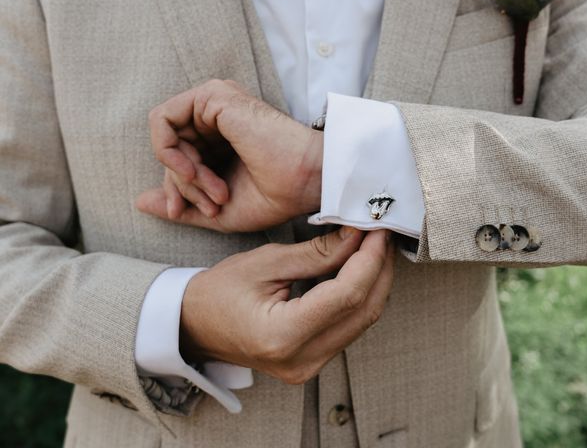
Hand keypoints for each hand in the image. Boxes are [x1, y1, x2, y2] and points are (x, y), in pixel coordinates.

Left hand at [136, 79, 323, 231]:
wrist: (306, 183)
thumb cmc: (274, 196)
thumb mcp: (217, 210)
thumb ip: (179, 203)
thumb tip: (138, 201)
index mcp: (219, 138)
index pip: (177, 159)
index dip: (175, 189)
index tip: (185, 212)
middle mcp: (214, 117)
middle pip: (169, 149)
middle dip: (181, 186)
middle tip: (212, 204)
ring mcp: (213, 103)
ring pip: (165, 138)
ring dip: (181, 174)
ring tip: (214, 192)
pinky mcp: (212, 96)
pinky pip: (162, 121)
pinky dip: (169, 153)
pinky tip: (193, 171)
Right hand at [180, 228, 393, 383]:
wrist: (194, 326)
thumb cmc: (219, 292)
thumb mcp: (266, 263)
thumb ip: (316, 252)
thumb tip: (356, 235)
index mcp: (282, 336)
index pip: (346, 295)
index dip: (369, 259)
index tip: (378, 230)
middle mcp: (302, 361)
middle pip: (363, 311)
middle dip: (379, 268)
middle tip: (382, 234)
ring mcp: (309, 367)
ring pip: (362, 320)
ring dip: (374, 282)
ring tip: (373, 247)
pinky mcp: (313, 363)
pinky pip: (350, 327)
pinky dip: (359, 296)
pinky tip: (360, 270)